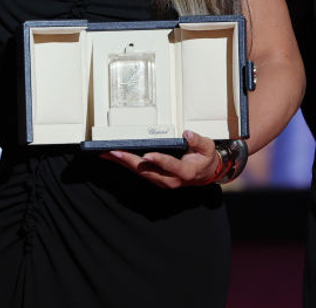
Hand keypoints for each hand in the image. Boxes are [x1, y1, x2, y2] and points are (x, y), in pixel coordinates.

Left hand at [101, 130, 220, 188]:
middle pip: (148, 171)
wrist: (204, 173)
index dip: (158, 161)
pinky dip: (126, 165)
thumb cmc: (205, 159)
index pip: (170, 166)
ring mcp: (162, 181)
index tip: (147, 155)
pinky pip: (140, 172)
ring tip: (108, 154)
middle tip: (114, 152)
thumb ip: (198, 141)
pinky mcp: (156, 178)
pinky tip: (116, 158)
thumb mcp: (207, 148)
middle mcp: (171, 180)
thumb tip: (187, 134)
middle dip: (130, 161)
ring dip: (124, 163)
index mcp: (185, 172)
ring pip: (140, 173)